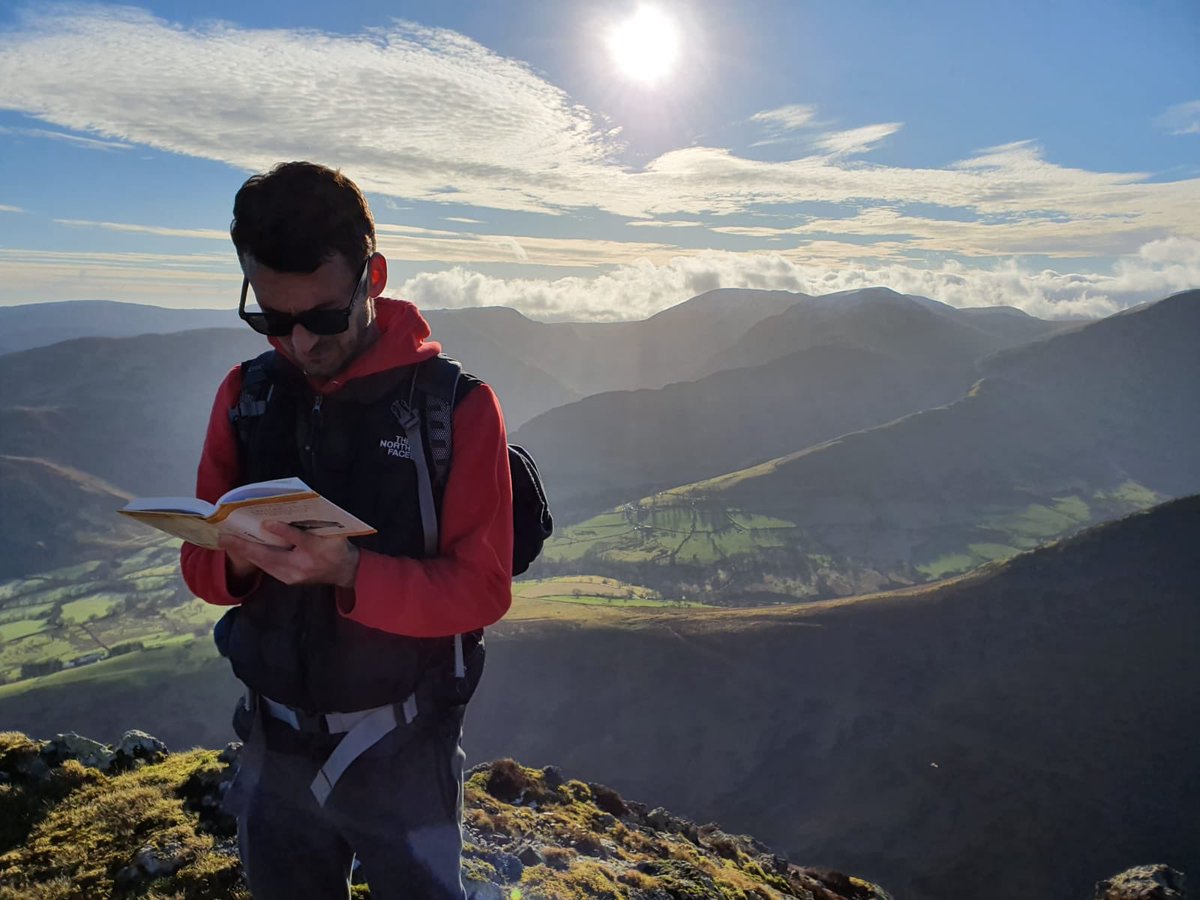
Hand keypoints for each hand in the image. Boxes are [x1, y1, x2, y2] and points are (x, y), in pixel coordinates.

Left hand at [219, 523, 360, 588]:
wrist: (345, 572)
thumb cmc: (338, 547)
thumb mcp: (333, 532)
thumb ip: (317, 522)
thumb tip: (293, 510)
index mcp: (317, 550)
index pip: (299, 539)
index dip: (283, 531)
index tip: (266, 523)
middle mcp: (303, 566)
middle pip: (271, 556)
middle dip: (246, 546)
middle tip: (225, 536)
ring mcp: (294, 576)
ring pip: (264, 564)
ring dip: (245, 553)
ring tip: (228, 542)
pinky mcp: (289, 580)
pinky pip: (267, 568)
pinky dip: (254, 558)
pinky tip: (244, 550)